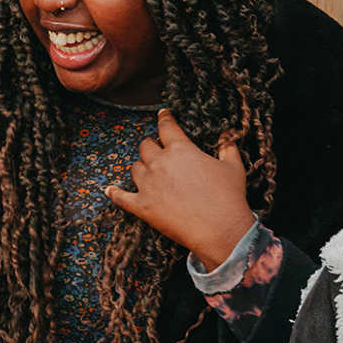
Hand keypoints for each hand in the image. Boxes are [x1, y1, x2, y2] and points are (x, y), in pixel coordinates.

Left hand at [105, 108, 257, 269]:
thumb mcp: (233, 167)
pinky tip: (109, 189)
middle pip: (146, 146)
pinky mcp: (141, 206)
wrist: (220, 229)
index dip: (164, 118)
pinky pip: (121, 196)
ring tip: (148, 171)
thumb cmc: (228, 196)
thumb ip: (227, 147)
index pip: (167, 126)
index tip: (162, 114)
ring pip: (135, 167)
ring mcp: (148, 184)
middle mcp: (159, 163)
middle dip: (152, 146)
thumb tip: (226, 135)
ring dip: (141, 167)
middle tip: (158, 151)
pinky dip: (114, 193)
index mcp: (180, 149)